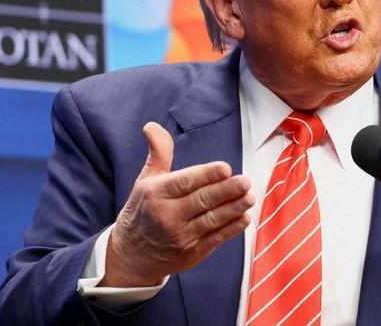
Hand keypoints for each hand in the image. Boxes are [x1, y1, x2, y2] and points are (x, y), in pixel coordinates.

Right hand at [102, 122, 253, 286]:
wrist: (131, 255)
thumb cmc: (143, 210)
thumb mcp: (146, 180)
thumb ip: (158, 153)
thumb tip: (152, 126)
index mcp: (156, 194)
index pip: (184, 182)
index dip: (206, 175)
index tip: (225, 168)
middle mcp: (167, 216)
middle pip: (201, 201)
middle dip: (226, 191)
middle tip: (245, 181)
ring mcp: (181, 236)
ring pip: (212, 220)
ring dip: (233, 208)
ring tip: (249, 197)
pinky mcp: (193, 252)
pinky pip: (215, 239)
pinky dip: (231, 229)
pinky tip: (244, 218)